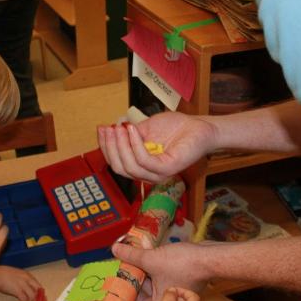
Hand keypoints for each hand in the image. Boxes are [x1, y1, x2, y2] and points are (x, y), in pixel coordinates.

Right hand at [0, 265, 40, 300]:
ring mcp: (23, 285)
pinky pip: (24, 299)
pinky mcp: (17, 291)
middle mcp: (27, 279)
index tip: (37, 296)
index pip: (37, 284)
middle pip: (37, 290)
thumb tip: (27, 286)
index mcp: (27, 275)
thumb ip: (23, 279)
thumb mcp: (17, 273)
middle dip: (36, 296)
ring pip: (32, 296)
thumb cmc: (3, 274)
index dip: (38, 291)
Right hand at [98, 112, 216, 182]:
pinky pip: (144, 161)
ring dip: (121, 145)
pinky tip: (133, 130)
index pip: (116, 162)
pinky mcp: (167, 169)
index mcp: (141, 166)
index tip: (101, 128)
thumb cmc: (175, 128)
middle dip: (110, 147)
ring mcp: (157, 174)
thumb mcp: (145, 129)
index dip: (105, 146)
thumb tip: (110, 132)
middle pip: (119, 168)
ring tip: (121, 128)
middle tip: (109, 128)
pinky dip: (135, 145)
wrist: (198, 126)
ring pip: (130, 167)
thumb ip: (128, 134)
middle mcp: (147, 174)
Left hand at [111, 241, 206, 300]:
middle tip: (116, 276)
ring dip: (140, 273)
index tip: (112, 299)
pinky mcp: (178, 278)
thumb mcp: (152, 259)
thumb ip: (132, 255)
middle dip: (130, 286)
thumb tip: (114, 249)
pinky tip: (143, 253)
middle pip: (143, 298)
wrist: (209, 258)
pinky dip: (151, 267)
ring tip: (126, 262)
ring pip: (151, 284)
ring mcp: (173, 289)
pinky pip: (159, 275)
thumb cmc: (182, 265)